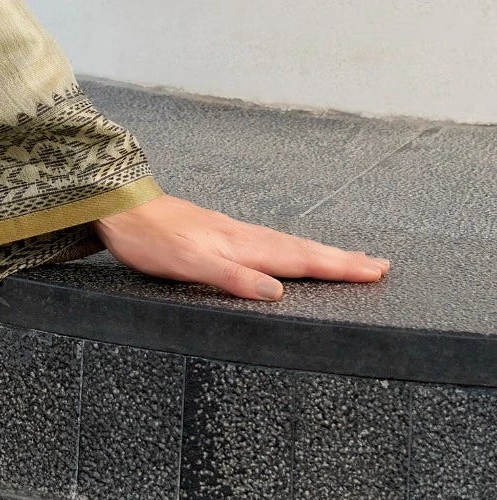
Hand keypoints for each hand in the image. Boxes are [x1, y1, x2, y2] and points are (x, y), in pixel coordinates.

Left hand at [94, 191, 389, 302]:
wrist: (118, 206)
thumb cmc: (150, 239)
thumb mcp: (188, 264)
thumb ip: (233, 278)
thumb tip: (276, 293)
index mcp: (242, 246)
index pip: (301, 260)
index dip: (338, 268)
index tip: (375, 272)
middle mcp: (243, 237)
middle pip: (302, 250)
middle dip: (342, 260)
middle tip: (380, 265)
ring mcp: (231, 232)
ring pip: (287, 244)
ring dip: (321, 253)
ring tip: (349, 259)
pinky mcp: (217, 231)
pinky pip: (268, 242)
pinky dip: (291, 249)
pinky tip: (288, 252)